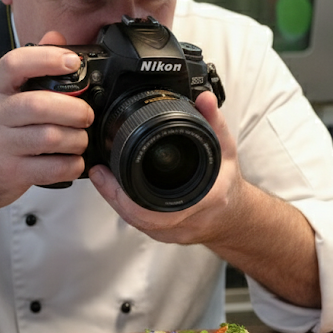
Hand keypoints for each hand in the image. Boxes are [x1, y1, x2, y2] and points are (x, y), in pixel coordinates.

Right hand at [0, 31, 93, 213]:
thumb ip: (28, 68)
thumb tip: (56, 36)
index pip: (15, 64)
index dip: (48, 59)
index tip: (73, 61)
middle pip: (40, 105)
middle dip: (74, 109)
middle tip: (86, 115)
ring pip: (50, 137)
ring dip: (76, 139)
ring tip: (80, 140)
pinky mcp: (8, 172)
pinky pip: (51, 168)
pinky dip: (71, 165)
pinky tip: (73, 162)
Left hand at [89, 91, 246, 245]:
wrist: (235, 216)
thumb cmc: (228, 186)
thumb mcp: (225, 149)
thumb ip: (214, 121)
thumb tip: (205, 98)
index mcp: (201, 200)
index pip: (153, 207)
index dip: (121, 193)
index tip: (105, 172)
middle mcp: (184, 221)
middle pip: (136, 216)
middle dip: (112, 194)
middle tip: (98, 172)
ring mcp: (172, 232)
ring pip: (134, 222)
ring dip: (116, 200)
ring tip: (102, 178)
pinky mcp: (163, 233)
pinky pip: (138, 223)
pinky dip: (125, 206)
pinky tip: (116, 190)